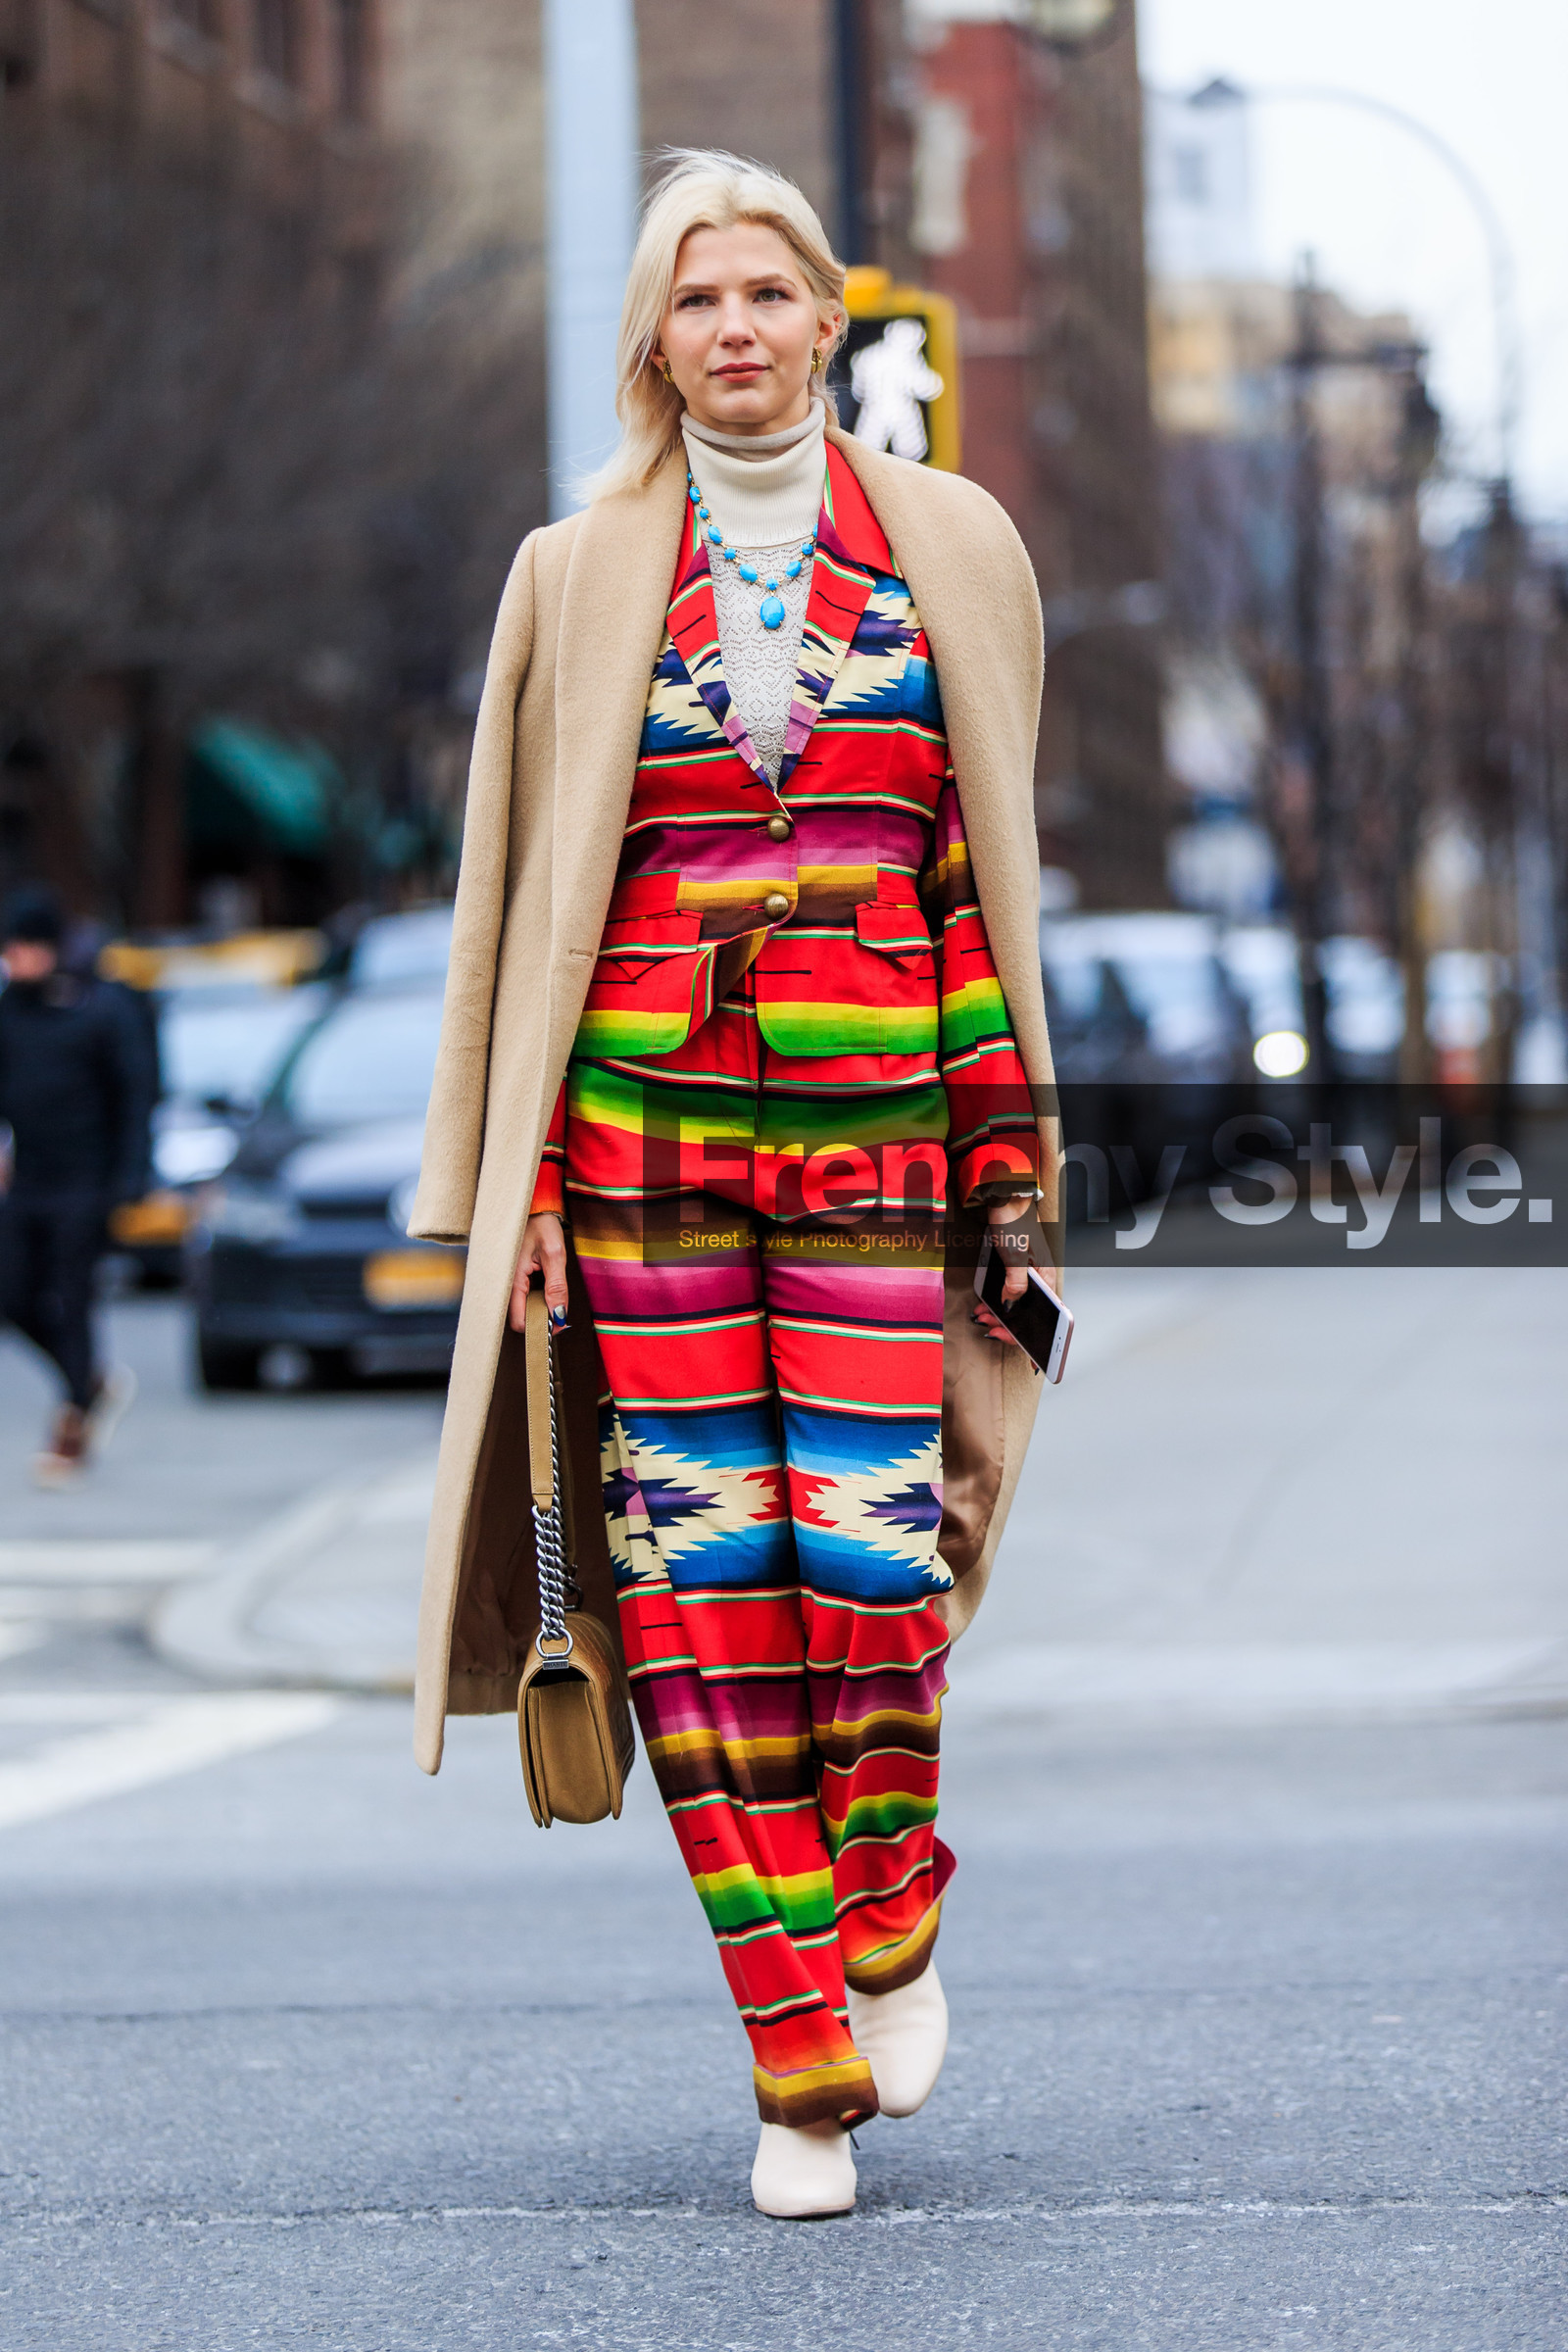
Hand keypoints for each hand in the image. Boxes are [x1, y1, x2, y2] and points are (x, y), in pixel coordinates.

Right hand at [509, 1212, 567, 1332]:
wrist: (532, 1206)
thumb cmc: (541, 1225)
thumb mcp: (555, 1254)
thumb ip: (557, 1286)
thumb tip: (559, 1315)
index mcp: (511, 1278)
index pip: (518, 1320)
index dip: (539, 1327)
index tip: (558, 1325)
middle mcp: (503, 1282)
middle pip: (518, 1317)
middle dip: (540, 1320)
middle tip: (560, 1315)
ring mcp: (505, 1280)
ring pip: (520, 1309)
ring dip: (538, 1310)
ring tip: (554, 1301)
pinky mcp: (510, 1277)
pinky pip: (520, 1298)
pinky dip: (534, 1300)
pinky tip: (544, 1292)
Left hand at [973, 1195, 1032, 1346]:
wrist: (1005, 1196)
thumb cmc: (1014, 1222)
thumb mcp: (1015, 1256)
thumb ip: (1016, 1284)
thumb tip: (1011, 1305)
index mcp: (1048, 1277)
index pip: (1047, 1316)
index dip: (1033, 1334)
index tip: (1015, 1342)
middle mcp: (1041, 1278)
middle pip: (1030, 1312)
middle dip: (1009, 1324)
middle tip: (989, 1328)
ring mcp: (1028, 1273)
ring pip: (1017, 1303)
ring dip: (1000, 1313)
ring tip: (982, 1316)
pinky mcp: (1016, 1268)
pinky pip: (1009, 1291)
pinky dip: (997, 1300)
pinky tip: (985, 1304)